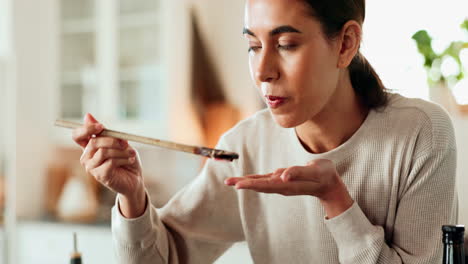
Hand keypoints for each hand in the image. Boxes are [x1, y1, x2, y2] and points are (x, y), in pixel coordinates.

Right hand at [72, 113, 143, 199]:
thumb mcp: (118, 142)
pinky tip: (130, 160)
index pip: (77, 135)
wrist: (135, 179)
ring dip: (121, 151)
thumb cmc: (126, 159)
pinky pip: (110, 162)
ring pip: (103, 152)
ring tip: (132, 153)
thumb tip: (87, 115)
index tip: (101, 126)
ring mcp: (91, 167)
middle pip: (93, 142)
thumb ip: (105, 132)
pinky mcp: (99, 175)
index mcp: (90, 147)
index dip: (86, 129)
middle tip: (125, 142)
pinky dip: (123, 159)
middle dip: (112, 140)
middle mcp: (87, 157)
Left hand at [224, 159, 353, 217]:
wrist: (329, 183)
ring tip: (231, 182)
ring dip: (245, 182)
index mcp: (287, 185)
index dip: (251, 184)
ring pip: (260, 183)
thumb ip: (298, 173)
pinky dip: (254, 179)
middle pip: (259, 185)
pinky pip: (265, 180)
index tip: (238, 185)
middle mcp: (282, 186)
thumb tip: (282, 176)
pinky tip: (245, 180)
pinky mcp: (282, 180)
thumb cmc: (324, 175)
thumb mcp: (314, 172)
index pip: (266, 185)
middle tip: (227, 182)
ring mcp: (281, 184)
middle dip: (243, 183)